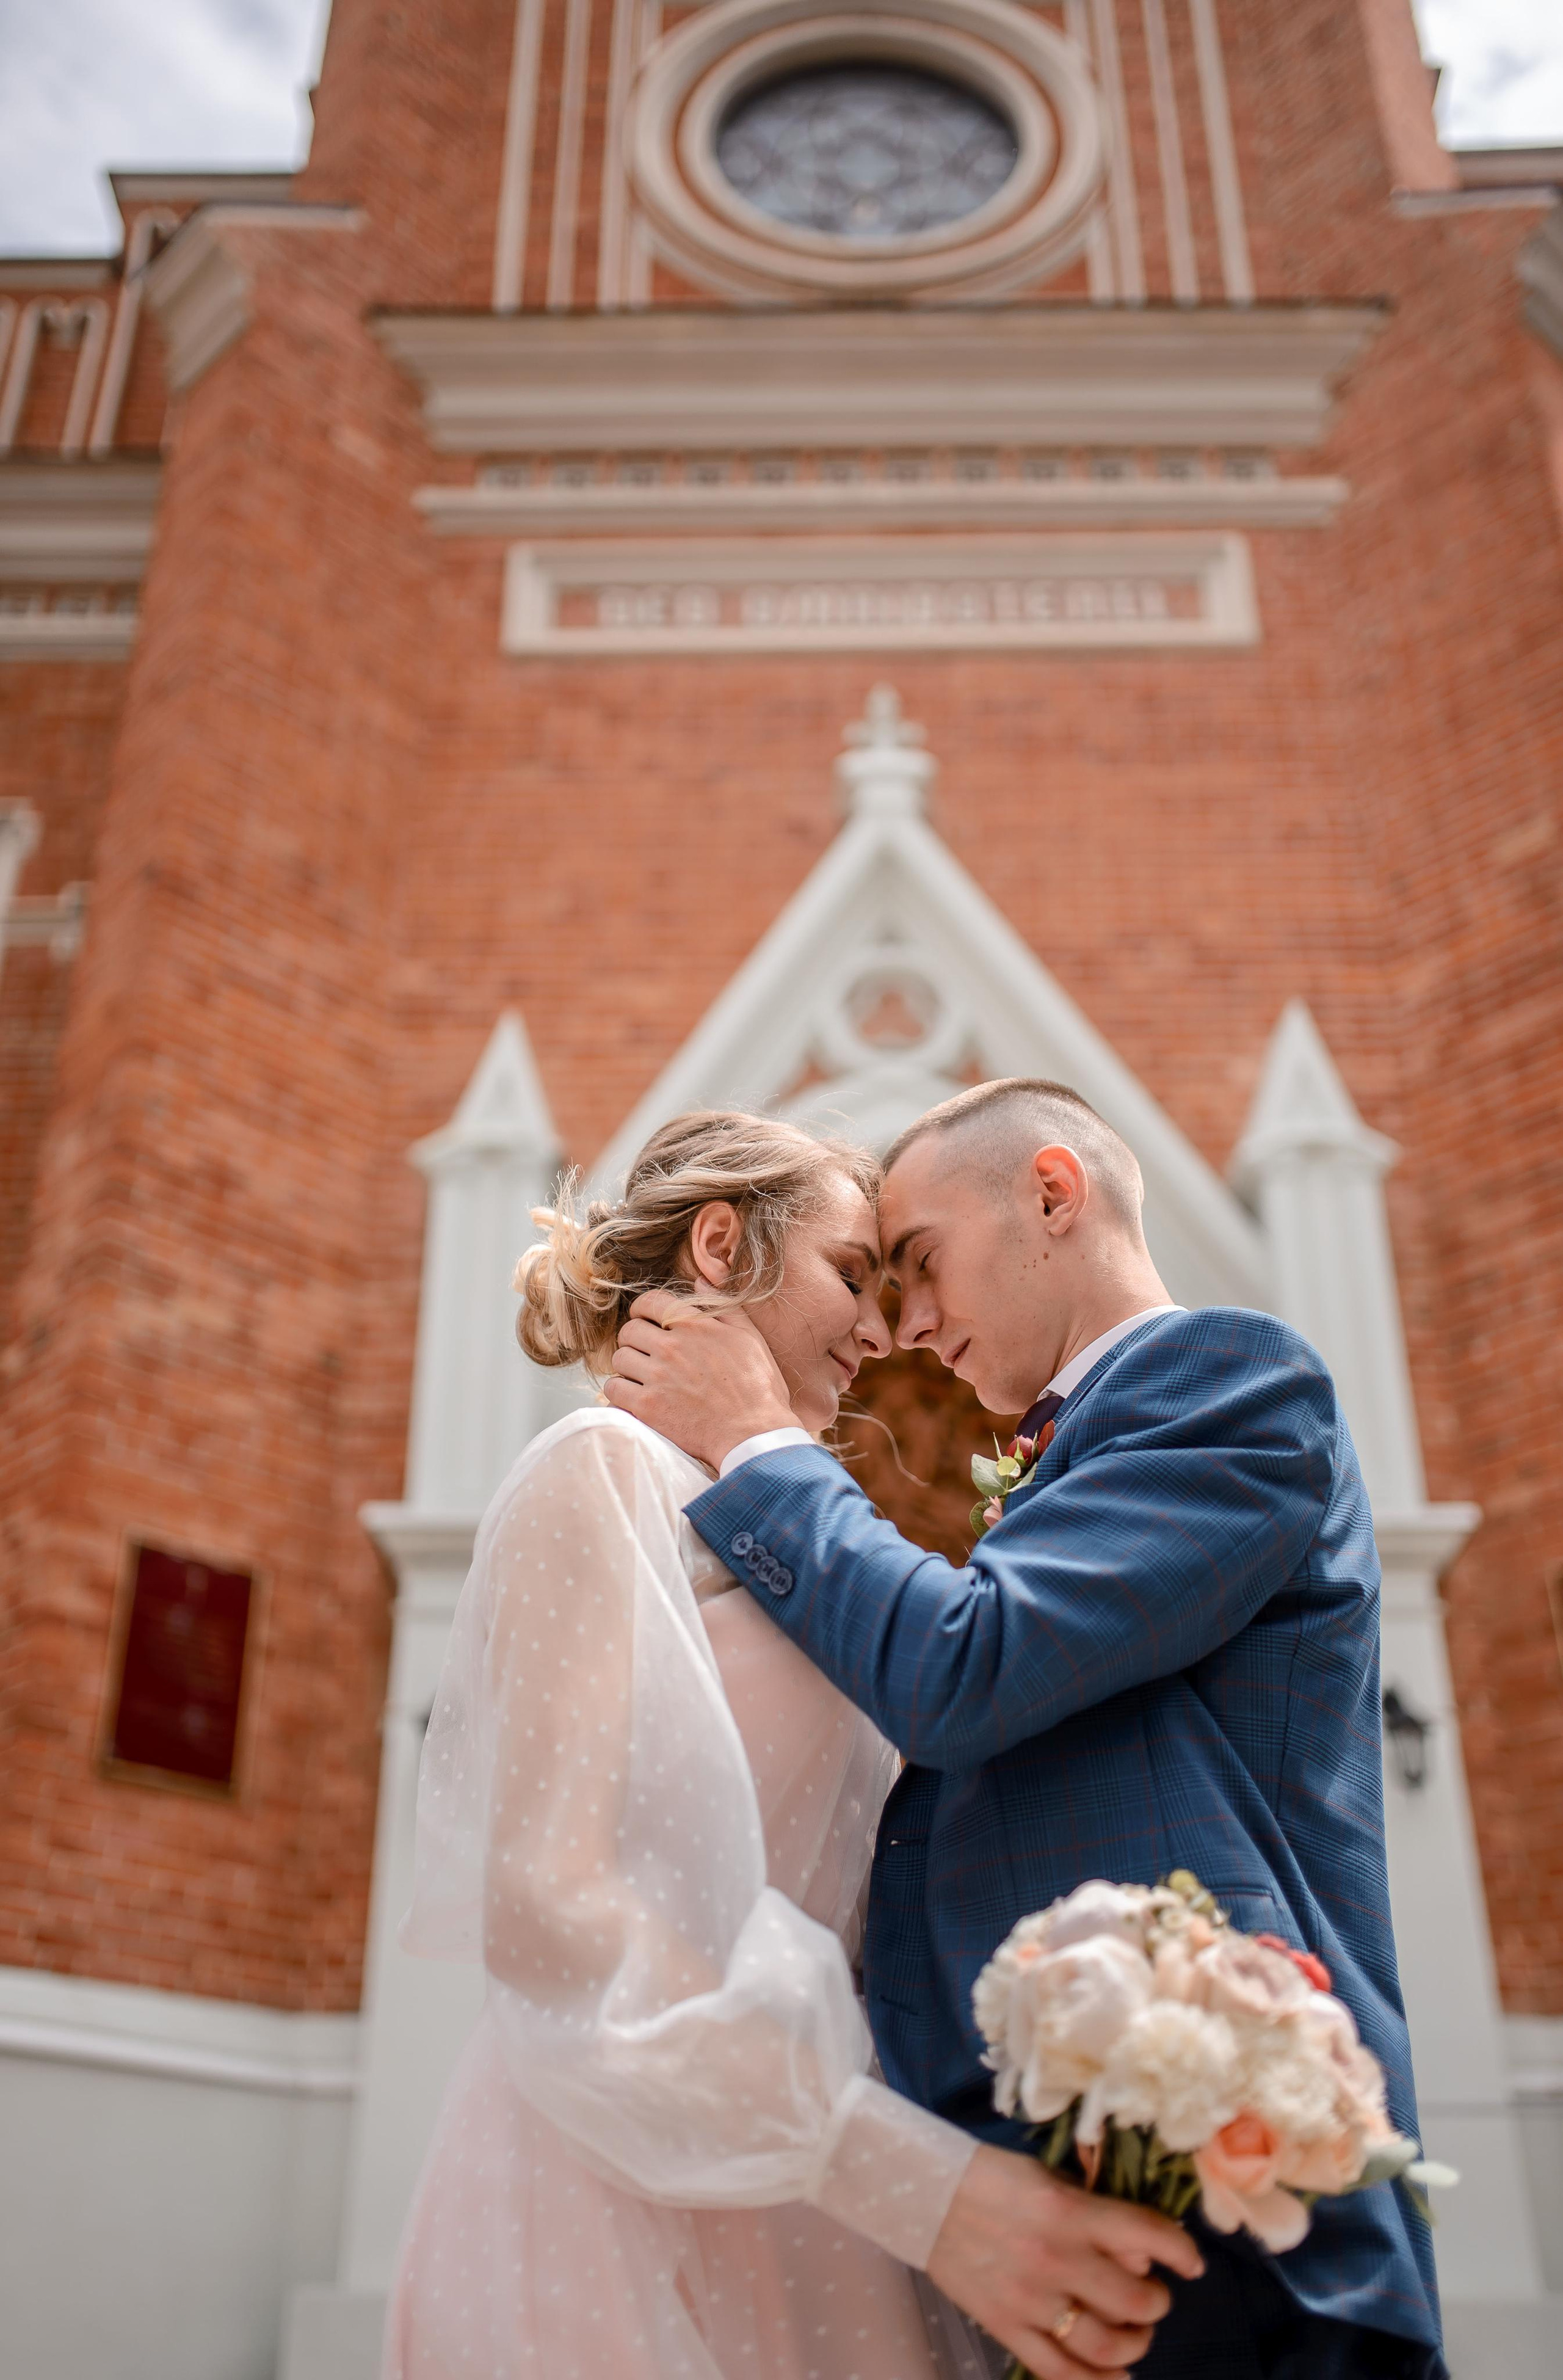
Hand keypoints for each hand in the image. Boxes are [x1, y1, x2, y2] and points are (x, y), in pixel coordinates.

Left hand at [604, 1289, 799, 1469]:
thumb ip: (721, 1305)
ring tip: (642, 1377)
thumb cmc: (758, 1387)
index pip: (649, 1302)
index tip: (645, 1321)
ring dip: (627, 1367)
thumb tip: (698, 1280)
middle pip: (629, 1331)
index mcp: (694, 1325)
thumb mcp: (749, 1337)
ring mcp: (656, 1377)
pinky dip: (620, 1392)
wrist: (754, 1434)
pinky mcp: (647, 1407)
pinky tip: (634, 1397)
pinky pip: (614, 1390)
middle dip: (634, 1340)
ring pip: (619, 1359)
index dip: (642, 1310)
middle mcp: (671, 1347)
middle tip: (645, 1353)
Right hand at [926, 2147, 1201, 2375]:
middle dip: (1156, 2305)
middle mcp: (1057, 2259)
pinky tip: (1118, 2378)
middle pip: (1134, 2302)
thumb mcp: (1051, 2179)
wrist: (926, 2194)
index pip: (1148, 2236)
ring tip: (1135, 2335)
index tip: (1192, 2263)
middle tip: (1153, 2299)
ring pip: (1105, 2346)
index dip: (1182, 2252)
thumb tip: (1142, 2256)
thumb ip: (1096, 2214)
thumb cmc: (994, 2177)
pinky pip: (1059, 2371)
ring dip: (1134, 2345)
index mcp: (1070, 2212)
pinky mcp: (1006, 2327)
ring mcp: (1031, 2300)